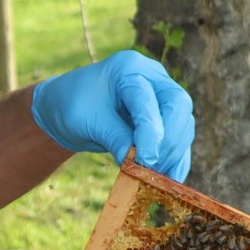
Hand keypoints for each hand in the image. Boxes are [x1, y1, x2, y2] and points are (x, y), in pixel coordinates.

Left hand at [31, 49, 193, 180]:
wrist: (65, 106)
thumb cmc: (72, 106)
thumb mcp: (87, 121)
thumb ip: (115, 138)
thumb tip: (139, 165)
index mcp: (128, 69)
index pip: (149, 99)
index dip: (151, 131)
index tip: (145, 160)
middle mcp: (152, 77)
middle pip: (178, 105)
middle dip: (169, 140)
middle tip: (153, 167)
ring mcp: (161, 95)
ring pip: (183, 123)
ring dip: (173, 152)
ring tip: (156, 176)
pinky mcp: (164, 116)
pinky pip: (180, 136)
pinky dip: (177, 158)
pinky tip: (171, 179)